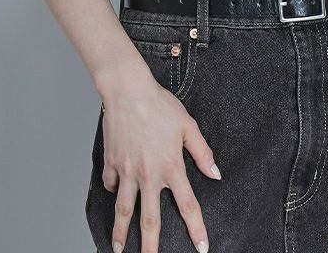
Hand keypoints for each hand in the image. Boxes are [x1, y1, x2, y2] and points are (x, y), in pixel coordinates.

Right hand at [101, 75, 220, 252]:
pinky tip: (114, 197)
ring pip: (124, 210)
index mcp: (171, 167)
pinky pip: (112, 183)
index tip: (202, 247)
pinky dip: (113, 191)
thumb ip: (202, 152)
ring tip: (119, 250)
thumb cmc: (159, 105)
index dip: (196, 228)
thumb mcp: (188, 126)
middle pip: (151, 219)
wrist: (127, 90)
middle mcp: (148, 175)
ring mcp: (127, 171)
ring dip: (122, 232)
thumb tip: (215, 174)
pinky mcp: (112, 162)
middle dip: (151, 246)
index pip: (187, 205)